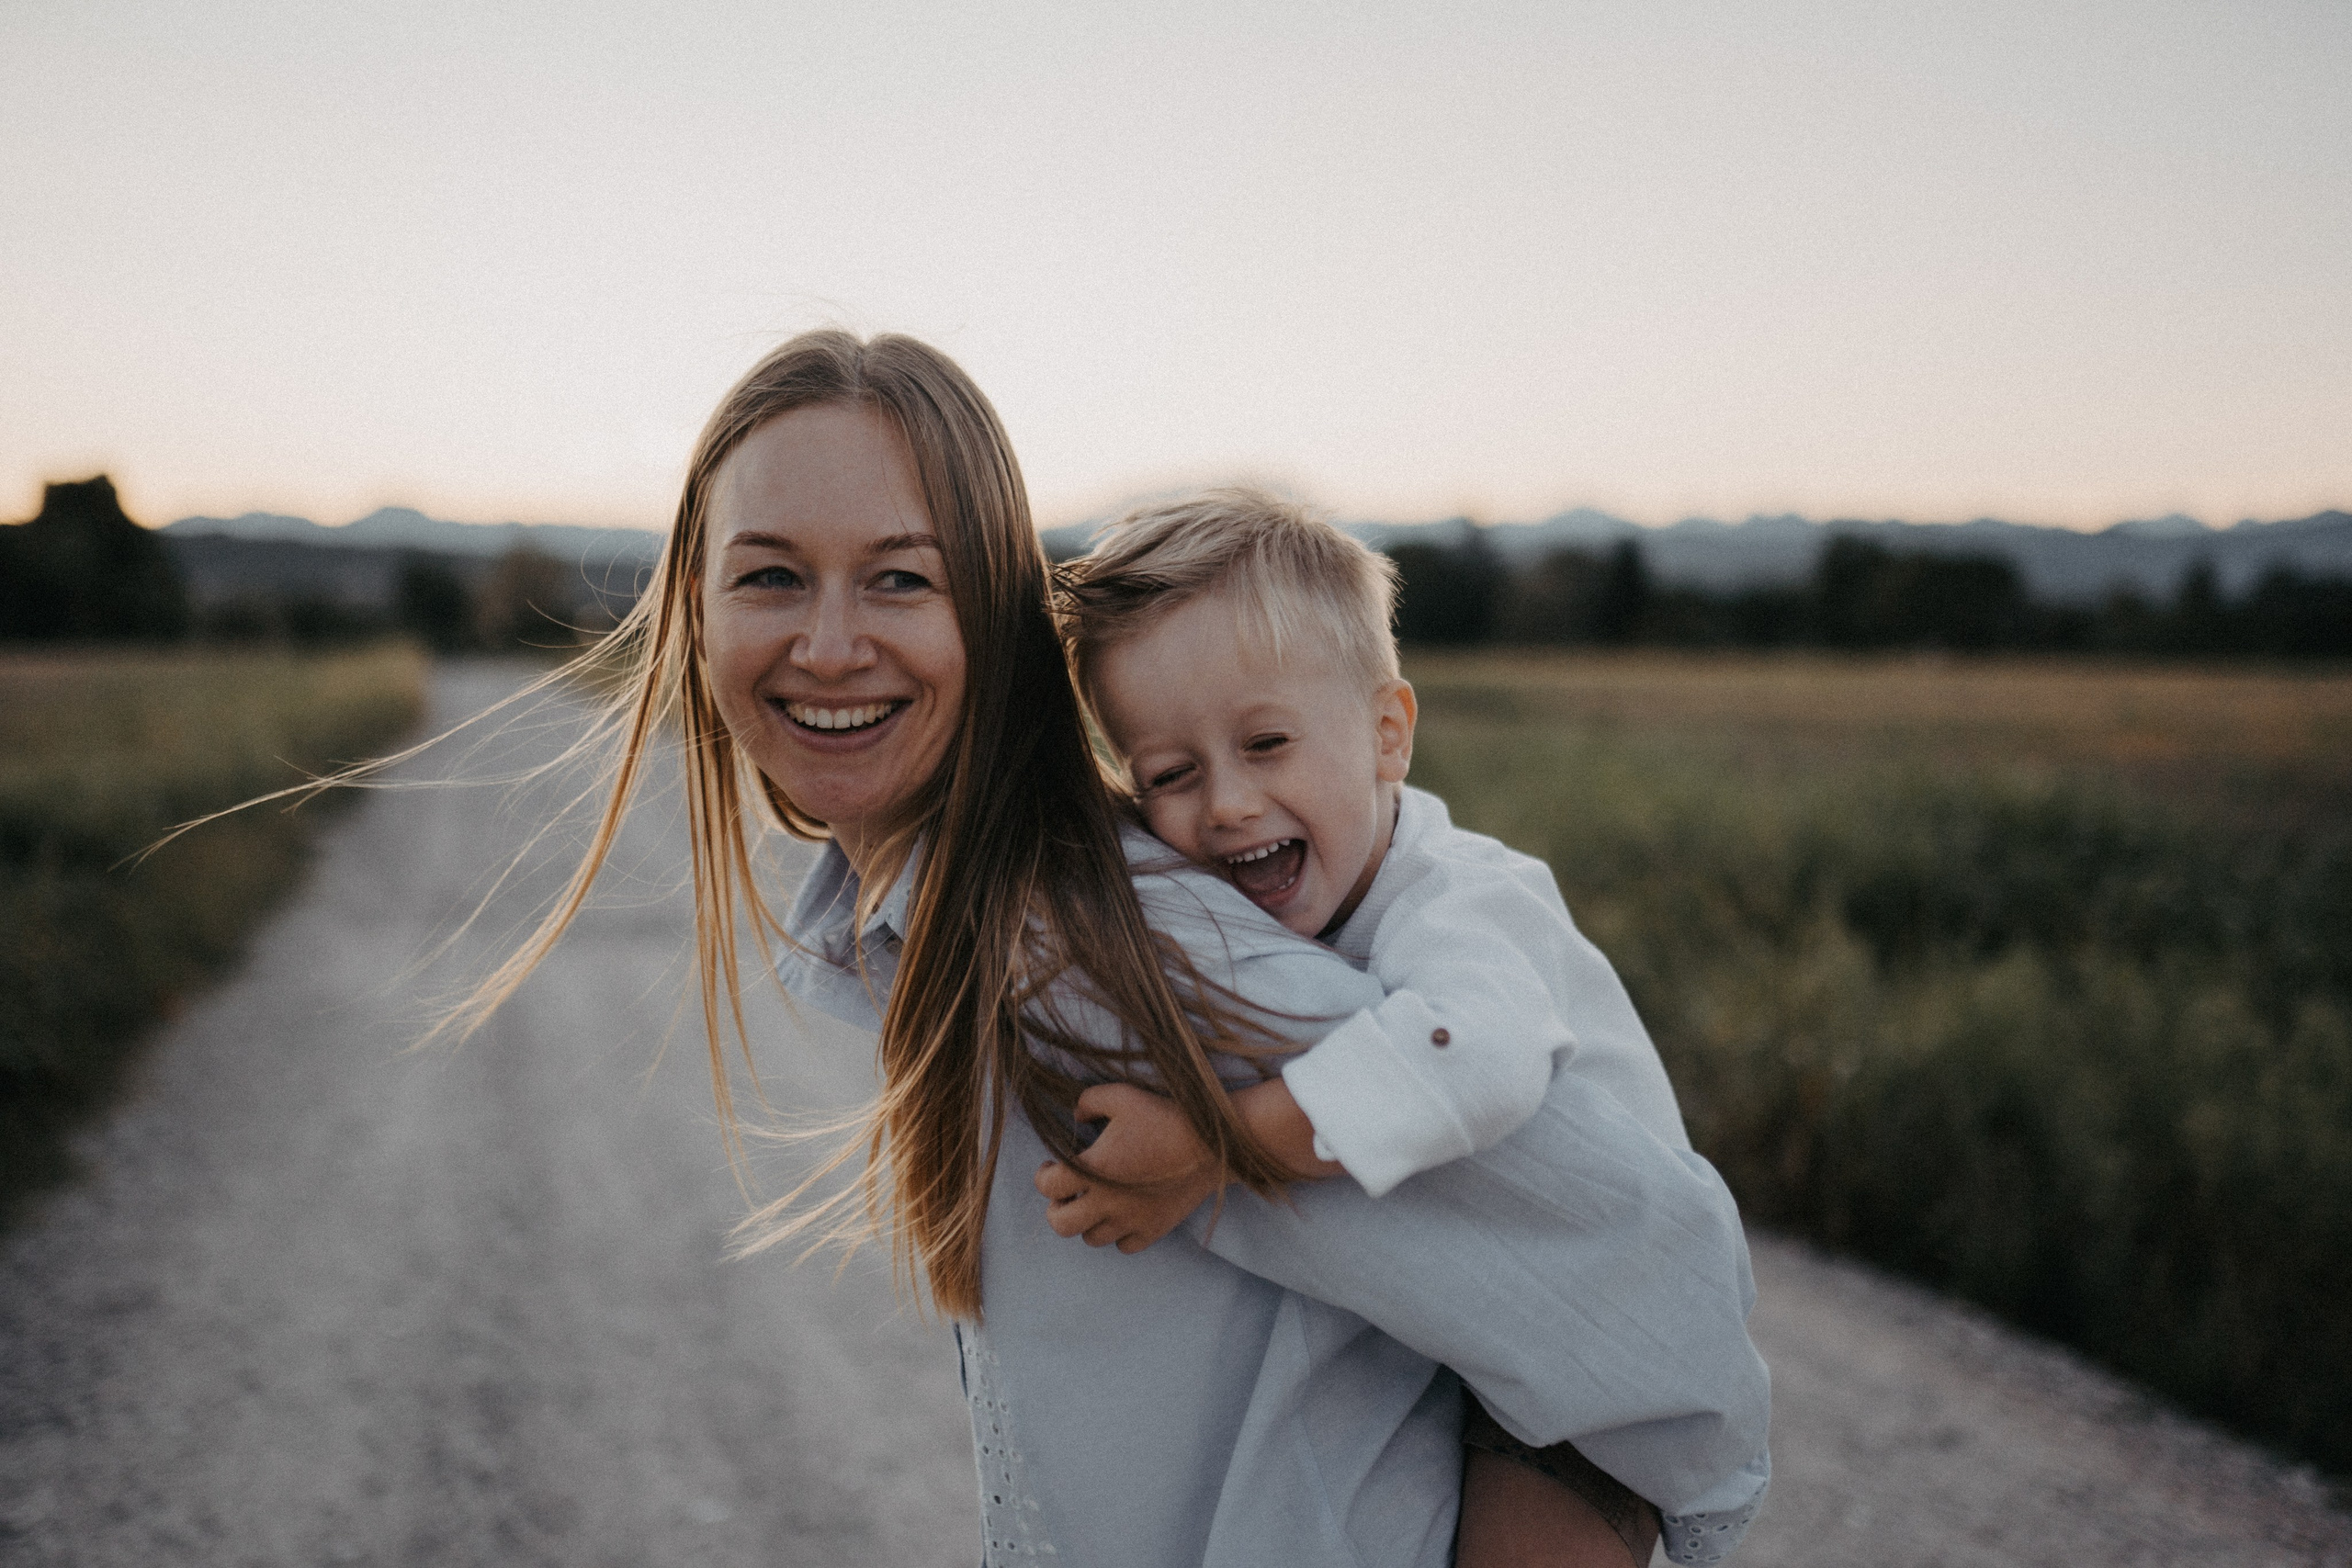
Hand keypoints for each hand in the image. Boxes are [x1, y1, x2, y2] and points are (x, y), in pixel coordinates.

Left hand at [1033, 1083, 1223, 1253]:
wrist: (1211, 1144)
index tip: (1051, 1166)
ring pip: (1091, 1239)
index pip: (1047, 1186)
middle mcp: (1108, 1201)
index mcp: (1093, 1169)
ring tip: (1097, 1202)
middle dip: (1057, 1208)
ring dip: (1087, 1221)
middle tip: (1067, 1193)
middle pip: (1060, 1224)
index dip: (1043, 1175)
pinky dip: (1119, 1234)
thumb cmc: (1165, 1117)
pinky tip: (1125, 1214)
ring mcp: (1131, 1220)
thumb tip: (1075, 1115)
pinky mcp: (1154, 1229)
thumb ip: (1088, 1102)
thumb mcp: (1122, 1096)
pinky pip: (1124, 1246)